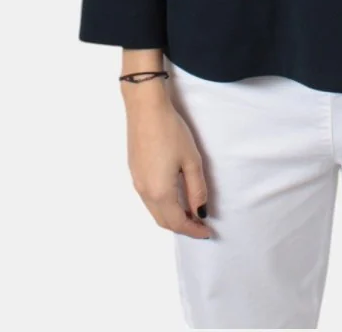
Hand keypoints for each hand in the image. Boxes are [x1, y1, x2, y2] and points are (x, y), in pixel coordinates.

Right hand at [122, 83, 211, 238]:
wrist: (145, 108)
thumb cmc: (171, 132)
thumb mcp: (191, 160)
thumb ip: (197, 189)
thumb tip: (200, 212)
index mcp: (160, 192)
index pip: (178, 222)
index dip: (193, 230)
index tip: (207, 232)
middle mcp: (145, 192)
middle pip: (163, 221)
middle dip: (182, 227)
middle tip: (200, 224)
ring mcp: (137, 182)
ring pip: (154, 211)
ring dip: (171, 217)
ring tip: (190, 211)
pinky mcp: (134, 172)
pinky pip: (148, 199)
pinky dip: (162, 205)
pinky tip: (174, 196)